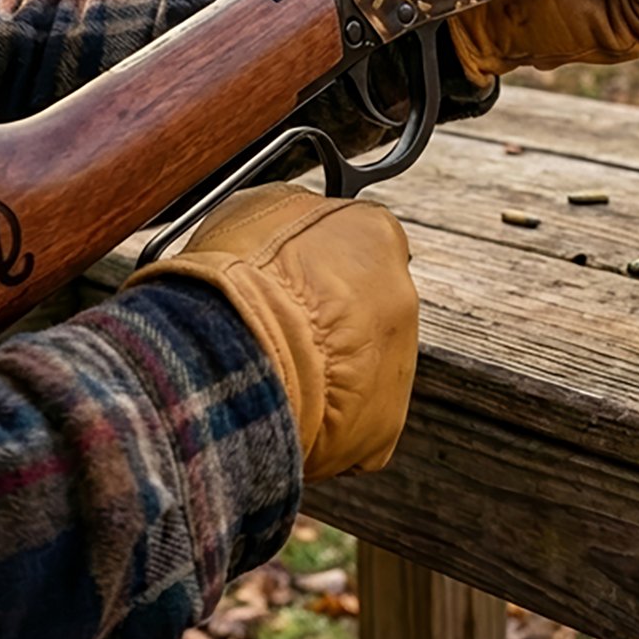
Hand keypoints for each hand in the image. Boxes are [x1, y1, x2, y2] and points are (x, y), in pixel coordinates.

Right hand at [129, 184, 417, 482]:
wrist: (241, 354)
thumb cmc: (237, 279)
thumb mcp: (253, 210)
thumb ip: (289, 213)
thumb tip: (284, 222)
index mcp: (375, 233)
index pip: (358, 245)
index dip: (315, 267)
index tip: (283, 282)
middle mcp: (400, 295)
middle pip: (367, 308)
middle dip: (327, 321)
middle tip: (276, 332)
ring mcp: (398, 365)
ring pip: (363, 368)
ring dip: (327, 372)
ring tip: (271, 376)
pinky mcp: (382, 429)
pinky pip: (353, 426)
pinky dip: (323, 426)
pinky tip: (283, 415)